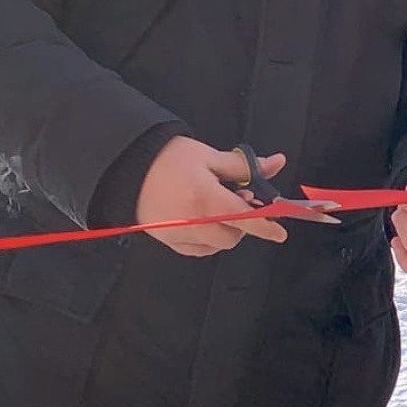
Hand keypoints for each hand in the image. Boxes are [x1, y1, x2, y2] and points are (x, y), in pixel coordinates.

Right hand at [136, 136, 289, 256]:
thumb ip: (244, 166)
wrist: (126, 166)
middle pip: (232, 237)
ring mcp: (178, 235)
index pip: (245, 219)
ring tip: (219, 208)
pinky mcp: (166, 240)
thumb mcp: (209, 156)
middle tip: (240, 202)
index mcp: (205, 199)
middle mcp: (192, 223)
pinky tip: (205, 221)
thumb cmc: (167, 158)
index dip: (266, 226)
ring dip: (226, 231)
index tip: (280, 232)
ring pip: (215, 246)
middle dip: (243, 224)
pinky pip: (198, 249)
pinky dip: (208, 240)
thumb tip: (275, 163)